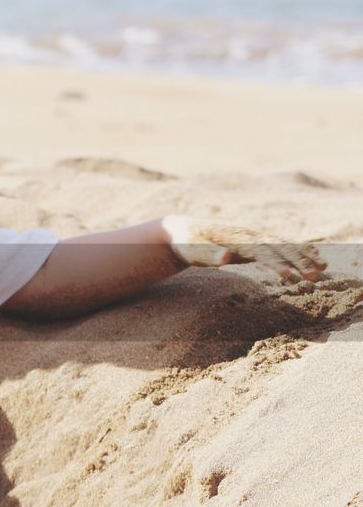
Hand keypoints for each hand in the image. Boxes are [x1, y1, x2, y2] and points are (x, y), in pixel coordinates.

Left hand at [161, 215, 326, 281]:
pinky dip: (299, 250)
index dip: (275, 264)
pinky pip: (281, 245)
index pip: (261, 252)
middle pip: (279, 248)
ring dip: (304, 256)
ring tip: (324, 267)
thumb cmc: (186, 243)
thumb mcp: (193, 251)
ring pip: (284, 246)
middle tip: (316, 276)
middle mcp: (249, 236)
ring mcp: (253, 237)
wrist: (182, 230)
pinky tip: (314, 255)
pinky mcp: (254, 242)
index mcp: (236, 239)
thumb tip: (227, 257)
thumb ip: (209, 255)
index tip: (289, 277)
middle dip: (298, 261)